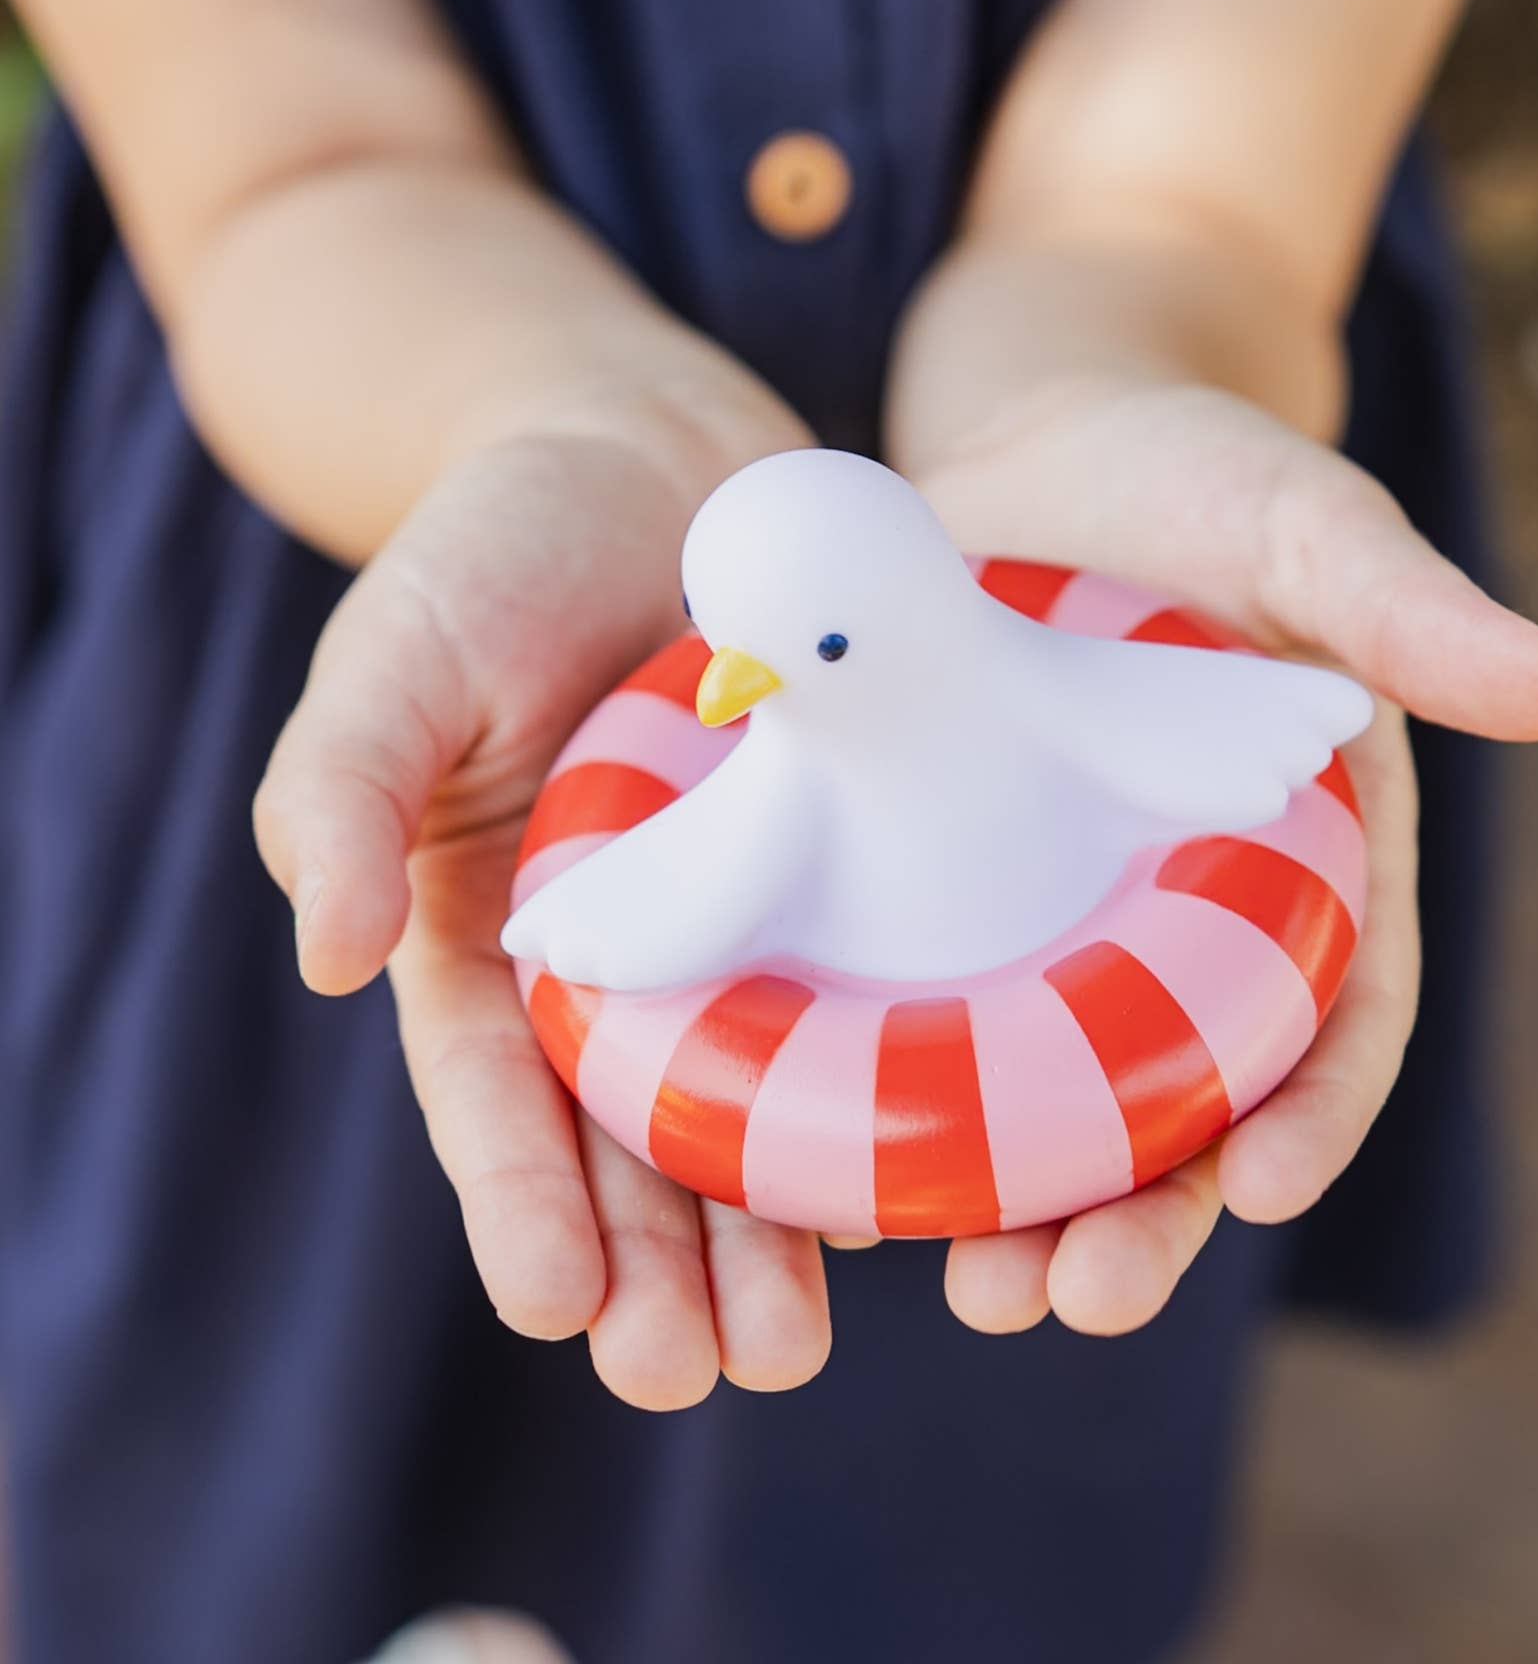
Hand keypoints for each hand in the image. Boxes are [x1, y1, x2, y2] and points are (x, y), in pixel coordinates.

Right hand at [254, 413, 840, 1410]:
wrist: (658, 452)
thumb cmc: (498, 545)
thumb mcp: (397, 649)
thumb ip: (342, 789)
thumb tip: (318, 954)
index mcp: (494, 926)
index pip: (496, 1091)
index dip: (519, 1200)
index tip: (557, 1308)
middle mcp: (622, 950)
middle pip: (630, 1138)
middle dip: (656, 1264)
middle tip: (698, 1374)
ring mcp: (741, 914)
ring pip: (755, 1101)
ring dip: (770, 1227)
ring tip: (796, 1341)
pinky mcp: (846, 867)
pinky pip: (866, 994)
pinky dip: (887, 1089)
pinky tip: (928, 1175)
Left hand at [891, 376, 1537, 1336]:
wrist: (1043, 434)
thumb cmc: (1199, 476)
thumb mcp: (1304, 526)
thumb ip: (1411, 610)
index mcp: (1305, 864)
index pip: (1335, 1018)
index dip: (1314, 1113)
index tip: (1269, 1187)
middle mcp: (1188, 918)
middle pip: (1184, 1100)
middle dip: (1148, 1213)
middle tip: (1077, 1299)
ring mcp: (1062, 915)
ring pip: (1052, 1093)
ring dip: (1019, 1202)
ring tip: (971, 1286)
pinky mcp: (950, 890)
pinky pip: (927, 1015)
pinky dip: (898, 1098)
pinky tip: (835, 1174)